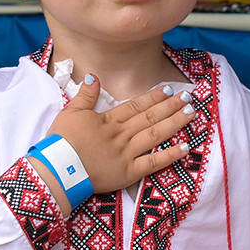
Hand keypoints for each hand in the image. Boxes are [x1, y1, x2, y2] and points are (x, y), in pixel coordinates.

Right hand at [45, 78, 194, 198]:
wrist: (58, 170)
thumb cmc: (61, 142)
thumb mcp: (70, 113)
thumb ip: (85, 95)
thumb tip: (94, 76)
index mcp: (108, 121)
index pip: (135, 106)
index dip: (152, 98)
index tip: (167, 90)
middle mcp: (122, 135)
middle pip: (150, 117)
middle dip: (170, 106)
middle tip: (188, 97)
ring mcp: (127, 154)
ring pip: (155, 135)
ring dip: (175, 123)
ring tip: (191, 113)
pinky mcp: (128, 173)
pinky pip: (153, 163)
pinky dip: (170, 156)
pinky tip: (185, 148)